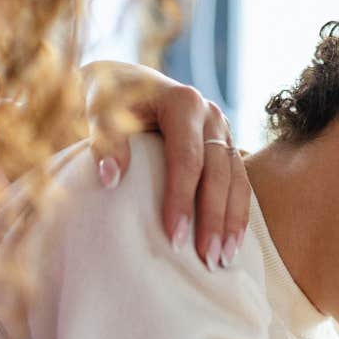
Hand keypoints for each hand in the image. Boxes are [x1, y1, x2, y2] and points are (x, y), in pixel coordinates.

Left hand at [82, 61, 249, 268]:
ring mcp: (222, 130)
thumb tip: (111, 178)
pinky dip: (236, 212)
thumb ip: (105, 139)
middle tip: (208, 259)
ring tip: (224, 259)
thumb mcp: (100, 109)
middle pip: (218, 174)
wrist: (125, 79)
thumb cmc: (109, 97)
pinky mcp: (224, 145)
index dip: (182, 200)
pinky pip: (238, 181)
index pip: (188, 159)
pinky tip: (232, 242)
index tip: (174, 238)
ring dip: (233, 221)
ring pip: (237, 180)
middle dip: (214, 219)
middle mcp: (211, 115)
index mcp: (184, 103)